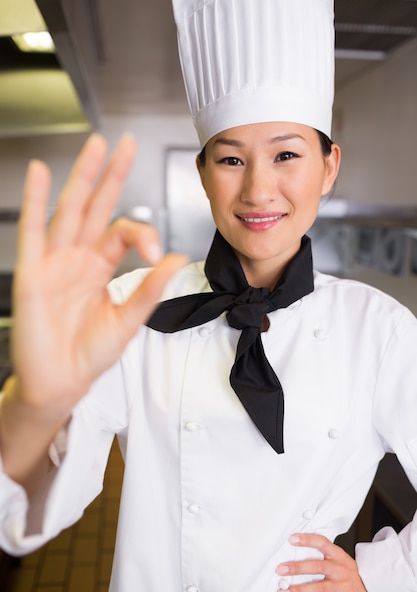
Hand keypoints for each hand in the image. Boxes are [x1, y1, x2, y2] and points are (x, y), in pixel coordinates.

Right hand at [11, 133, 186, 418]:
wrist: (61, 381)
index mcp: (100, 267)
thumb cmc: (90, 353)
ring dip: (81, 177)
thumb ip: (150, 288)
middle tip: (124, 143)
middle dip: (110, 174)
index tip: (158, 255)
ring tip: (94, 145)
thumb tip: (178, 258)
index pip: (123, 232)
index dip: (143, 234)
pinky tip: (42, 174)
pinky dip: (36, 202)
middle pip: (96, 206)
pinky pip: (33, 232)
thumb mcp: (128, 320)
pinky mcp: (33, 273)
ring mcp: (54, 262)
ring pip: (69, 210)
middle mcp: (77, 258)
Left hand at [276, 533, 376, 591]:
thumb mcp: (339, 558)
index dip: (307, 540)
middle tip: (281, 569)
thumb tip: (295, 549)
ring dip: (299, 590)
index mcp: (338, 555)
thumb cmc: (349, 572)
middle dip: (297, 568)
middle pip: (317, 566)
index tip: (292, 539)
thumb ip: (322, 554)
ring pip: (319, 588)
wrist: (372, 589)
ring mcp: (342, 586)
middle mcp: (340, 569)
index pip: (322, 543)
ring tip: (283, 591)